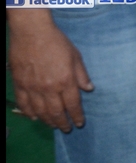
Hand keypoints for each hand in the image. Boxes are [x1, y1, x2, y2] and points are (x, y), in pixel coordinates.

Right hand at [8, 12, 92, 131]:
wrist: (32, 33)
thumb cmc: (57, 42)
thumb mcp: (75, 56)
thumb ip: (81, 75)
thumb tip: (89, 89)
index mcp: (65, 81)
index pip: (72, 105)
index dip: (76, 116)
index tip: (79, 123)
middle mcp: (49, 88)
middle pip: (56, 112)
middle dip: (62, 123)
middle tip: (66, 129)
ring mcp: (32, 88)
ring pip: (40, 111)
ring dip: (47, 121)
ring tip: (53, 125)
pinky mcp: (19, 84)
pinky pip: (24, 104)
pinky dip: (29, 113)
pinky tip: (34, 117)